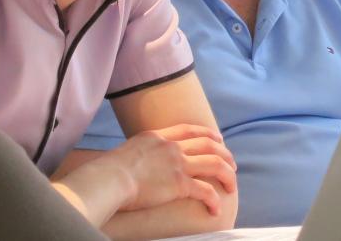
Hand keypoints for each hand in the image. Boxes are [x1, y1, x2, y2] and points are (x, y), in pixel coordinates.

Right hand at [104, 123, 236, 215]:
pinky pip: (205, 191)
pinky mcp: (180, 183)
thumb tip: (143, 160)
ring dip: (227, 175)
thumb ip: (143, 152)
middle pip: (209, 145)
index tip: (218, 139)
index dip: (208, 134)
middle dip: (225, 154)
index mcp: (159, 137)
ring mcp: (178, 164)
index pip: (190, 130)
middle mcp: (172, 147)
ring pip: (215, 165)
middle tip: (232, 165)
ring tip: (232, 186)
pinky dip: (214, 200)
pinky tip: (216, 209)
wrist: (108, 179)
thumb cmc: (109, 171)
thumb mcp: (129, 150)